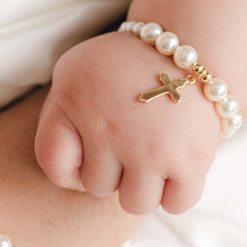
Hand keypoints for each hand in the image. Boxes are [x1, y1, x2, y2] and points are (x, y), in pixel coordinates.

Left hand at [34, 32, 220, 214]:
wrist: (188, 41)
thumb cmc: (123, 63)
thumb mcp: (71, 71)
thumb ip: (55, 117)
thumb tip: (70, 174)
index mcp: (75, 104)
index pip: (54, 167)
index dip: (70, 167)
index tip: (87, 151)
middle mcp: (109, 130)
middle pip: (96, 187)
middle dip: (109, 170)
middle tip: (126, 142)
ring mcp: (151, 149)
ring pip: (134, 203)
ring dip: (140, 186)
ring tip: (148, 158)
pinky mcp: (192, 159)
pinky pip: (176, 205)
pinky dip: (175, 194)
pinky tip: (173, 169)